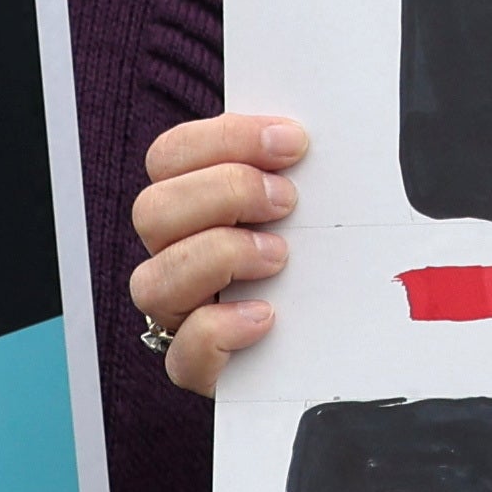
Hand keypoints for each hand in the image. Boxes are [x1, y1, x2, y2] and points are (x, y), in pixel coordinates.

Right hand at [129, 106, 309, 398]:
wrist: (341, 339)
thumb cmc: (323, 256)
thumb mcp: (314, 200)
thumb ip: (302, 164)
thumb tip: (320, 124)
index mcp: (194, 204)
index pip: (170, 156)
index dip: (224, 139)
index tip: (291, 142)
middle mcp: (176, 255)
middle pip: (152, 211)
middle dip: (226, 193)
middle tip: (286, 201)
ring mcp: (182, 314)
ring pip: (151, 281)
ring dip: (219, 256)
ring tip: (278, 258)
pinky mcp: (202, 367)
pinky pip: (182, 354)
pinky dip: (220, 330)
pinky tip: (266, 316)